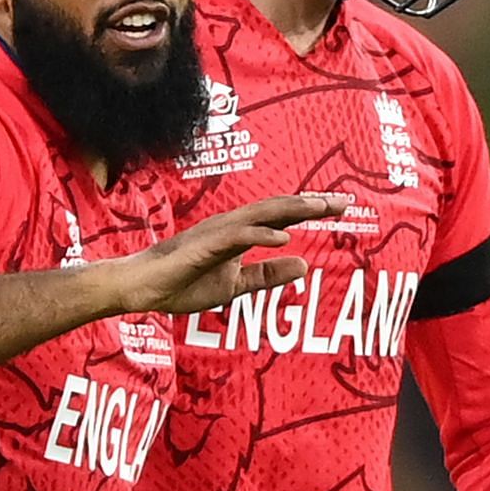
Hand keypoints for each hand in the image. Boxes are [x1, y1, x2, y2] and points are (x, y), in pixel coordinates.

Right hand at [108, 193, 347, 313]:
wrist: (144, 290)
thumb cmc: (184, 284)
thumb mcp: (236, 285)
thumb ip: (267, 275)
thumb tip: (304, 266)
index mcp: (241, 232)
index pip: (282, 215)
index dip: (311, 209)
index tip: (341, 206)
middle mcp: (233, 225)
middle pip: (278, 208)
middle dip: (311, 203)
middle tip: (345, 201)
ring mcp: (217, 233)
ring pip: (261, 214)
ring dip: (292, 210)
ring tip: (321, 208)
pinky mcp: (204, 246)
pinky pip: (236, 237)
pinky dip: (260, 235)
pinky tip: (282, 236)